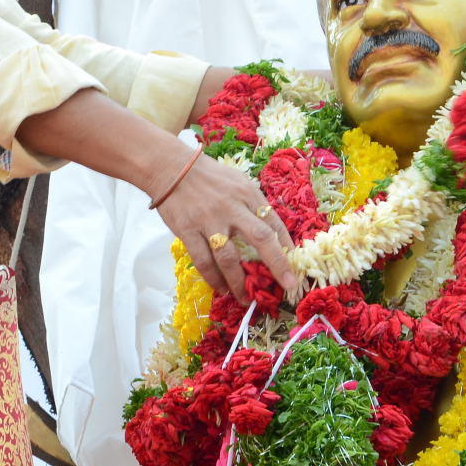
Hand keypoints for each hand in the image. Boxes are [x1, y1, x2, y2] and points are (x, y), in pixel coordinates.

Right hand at [149, 149, 297, 305]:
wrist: (170, 167)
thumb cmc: (208, 176)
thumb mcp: (237, 182)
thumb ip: (252, 204)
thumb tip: (270, 232)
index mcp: (248, 194)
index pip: (274, 222)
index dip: (287, 246)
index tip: (295, 266)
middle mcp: (232, 207)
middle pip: (261, 239)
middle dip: (277, 264)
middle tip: (287, 285)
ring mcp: (210, 220)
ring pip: (229, 257)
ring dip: (239, 282)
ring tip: (244, 298)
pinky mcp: (188, 230)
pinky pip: (203, 260)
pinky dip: (213, 278)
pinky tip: (221, 288)